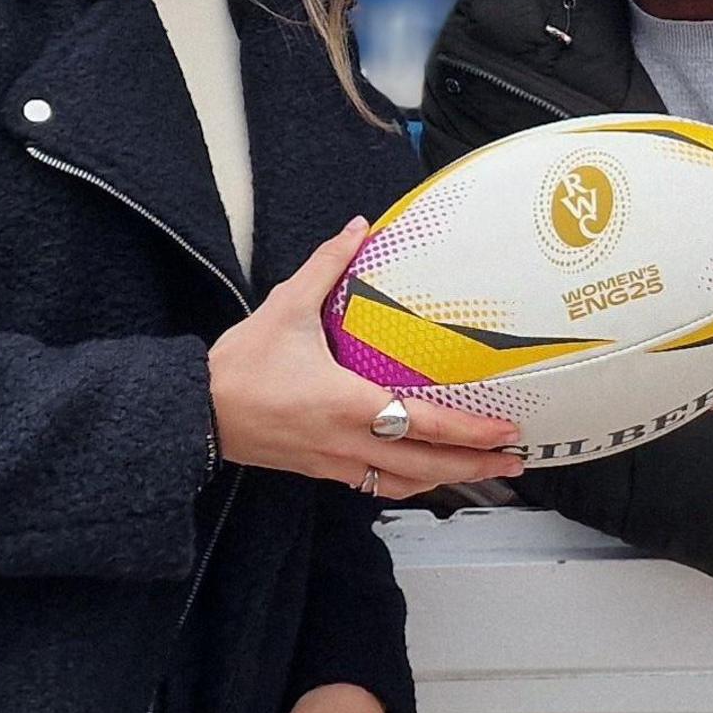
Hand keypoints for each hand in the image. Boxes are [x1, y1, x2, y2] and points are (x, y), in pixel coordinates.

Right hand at [212, 220, 524, 499]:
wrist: (195, 414)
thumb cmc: (241, 365)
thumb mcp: (285, 306)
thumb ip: (326, 265)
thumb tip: (358, 227)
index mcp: (348, 404)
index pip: (422, 423)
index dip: (469, 431)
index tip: (507, 429)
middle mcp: (349, 443)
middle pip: (426, 467)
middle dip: (476, 465)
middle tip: (517, 460)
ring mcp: (336, 464)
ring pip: (404, 483)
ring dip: (449, 479)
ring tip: (485, 471)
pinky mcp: (322, 472)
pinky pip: (378, 485)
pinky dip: (411, 482)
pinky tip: (427, 474)